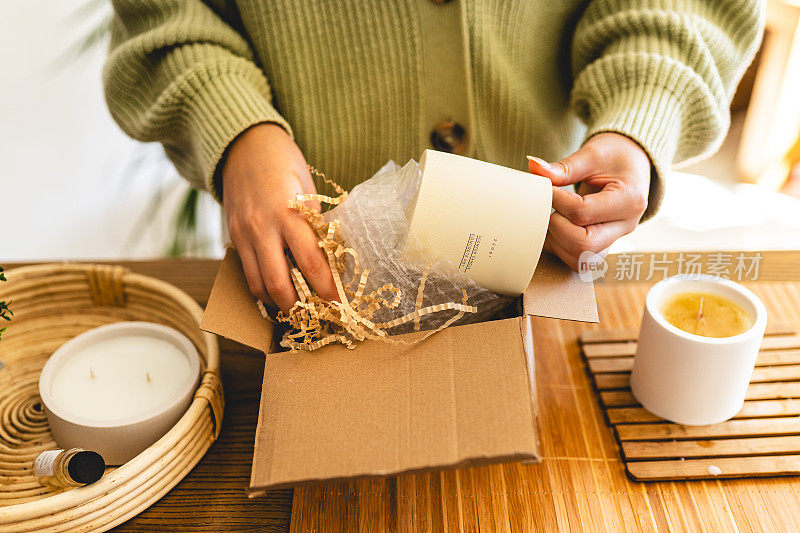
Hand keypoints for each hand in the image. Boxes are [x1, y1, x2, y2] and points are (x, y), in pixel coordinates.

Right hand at [221, 123, 338, 313]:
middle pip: (278, 283)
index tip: (337, 303)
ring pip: (257, 284)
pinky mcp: (233, 236)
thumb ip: (314, 222)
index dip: (325, 287)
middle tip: (315, 314)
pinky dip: (261, 286)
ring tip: (296, 306)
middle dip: (298, 305)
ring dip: (277, 301)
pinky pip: (246, 272)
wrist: (243, 145)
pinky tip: (276, 289)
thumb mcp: (307, 188)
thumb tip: (330, 257)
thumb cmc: (283, 163)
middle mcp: (263, 227)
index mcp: (289, 213)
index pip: (310, 261)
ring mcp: (244, 234)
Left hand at [527, 133, 650, 270]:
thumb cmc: (614, 157)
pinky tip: (556, 227)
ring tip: (555, 215)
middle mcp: (625, 226)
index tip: (545, 187)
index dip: (556, 201)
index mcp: (630, 200)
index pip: (583, 212)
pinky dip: (560, 248)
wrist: (630, 164)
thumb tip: (533, 166)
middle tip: (552, 205)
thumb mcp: (591, 155)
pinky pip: (577, 261)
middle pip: (582, 245)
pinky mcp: (601, 248)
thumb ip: (564, 167)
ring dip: (557, 240)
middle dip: (557, 226)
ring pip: (579, 259)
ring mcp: (614, 241)